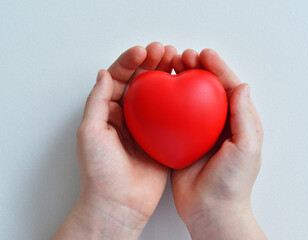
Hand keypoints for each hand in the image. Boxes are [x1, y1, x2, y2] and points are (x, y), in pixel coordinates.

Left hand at [53, 42, 176, 238]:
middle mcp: (128, 115)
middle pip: (140, 82)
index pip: (118, 78)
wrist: (119, 203)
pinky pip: (172, 114)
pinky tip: (186, 88)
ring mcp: (147, 126)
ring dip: (166, 75)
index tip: (143, 51)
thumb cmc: (100, 172)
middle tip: (164, 51)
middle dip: (151, 63)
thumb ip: (97, 101)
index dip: (129, 62)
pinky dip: (179, 99)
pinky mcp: (162, 138)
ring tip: (177, 61)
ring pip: (158, 94)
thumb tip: (103, 73)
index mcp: (108, 111)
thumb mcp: (90, 133)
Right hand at [171, 49, 265, 238]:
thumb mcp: (246, 149)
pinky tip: (159, 92)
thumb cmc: (232, 184)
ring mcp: (199, 131)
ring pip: (189, 99)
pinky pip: (174, 117)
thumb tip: (242, 85)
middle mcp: (218, 123)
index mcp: (238, 122)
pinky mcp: (182, 141)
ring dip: (181, 80)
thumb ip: (244, 117)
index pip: (229, 87)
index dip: (218, 68)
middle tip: (184, 57)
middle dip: (197, 69)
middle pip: (207, 88)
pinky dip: (167, 102)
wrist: (211, 211)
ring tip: (171, 66)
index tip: (204, 55)